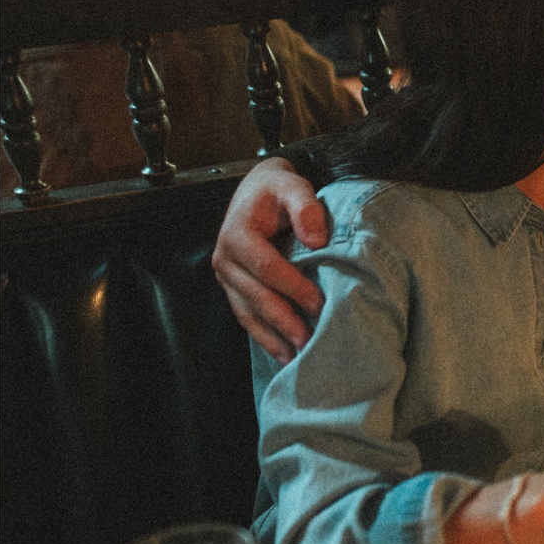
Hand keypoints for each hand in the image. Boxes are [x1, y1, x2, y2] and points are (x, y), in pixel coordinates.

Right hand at [211, 157, 327, 362]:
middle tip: (309, 341)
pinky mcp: (232, 288)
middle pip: (256, 296)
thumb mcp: (293, 186)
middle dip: (283, 321)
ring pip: (248, 312)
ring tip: (297, 357)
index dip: (292, 287)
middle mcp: (224, 258)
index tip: (318, 304)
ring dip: (273, 337)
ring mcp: (226, 277)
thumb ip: (305, 207)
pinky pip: (246, 316)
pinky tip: (283, 353)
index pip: (266, 267)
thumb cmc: (278, 190)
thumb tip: (316, 240)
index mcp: (237, 234)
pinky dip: (264, 336)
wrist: (258, 190)